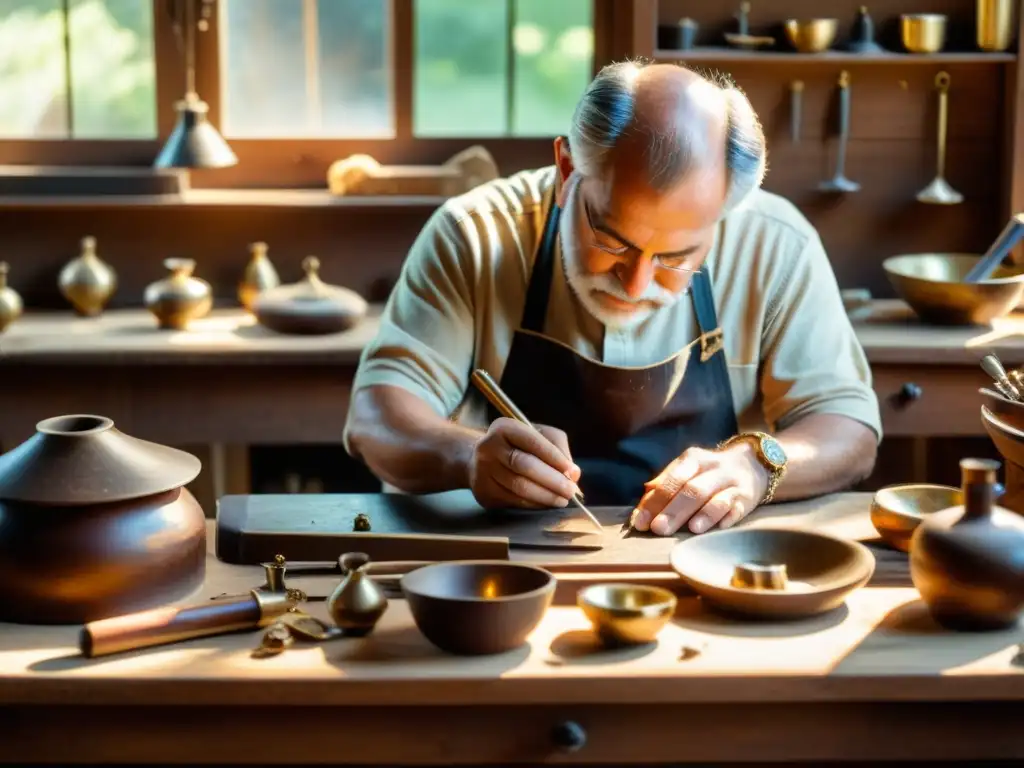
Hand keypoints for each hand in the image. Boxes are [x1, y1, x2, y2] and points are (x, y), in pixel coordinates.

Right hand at [468, 418, 581, 508]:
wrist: (481, 459)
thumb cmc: (517, 445)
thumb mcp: (539, 435)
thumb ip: (559, 449)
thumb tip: (573, 474)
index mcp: (504, 428)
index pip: (532, 441)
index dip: (554, 457)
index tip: (572, 471)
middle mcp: (489, 447)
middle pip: (524, 465)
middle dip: (552, 480)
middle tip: (570, 491)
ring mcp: (483, 470)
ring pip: (519, 487)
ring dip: (545, 496)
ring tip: (562, 499)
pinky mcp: (483, 491)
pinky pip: (513, 500)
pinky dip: (534, 504)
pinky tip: (546, 503)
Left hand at [630, 443, 768, 535]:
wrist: (753, 464)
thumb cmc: (708, 473)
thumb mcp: (687, 471)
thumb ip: (664, 487)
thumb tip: (640, 509)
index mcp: (693, 459)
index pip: (672, 480)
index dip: (655, 501)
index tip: (641, 522)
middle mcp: (714, 468)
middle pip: (692, 490)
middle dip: (674, 510)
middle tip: (658, 529)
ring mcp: (733, 483)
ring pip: (718, 498)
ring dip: (705, 514)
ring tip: (691, 529)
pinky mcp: (748, 498)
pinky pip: (738, 508)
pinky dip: (728, 518)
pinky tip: (720, 528)